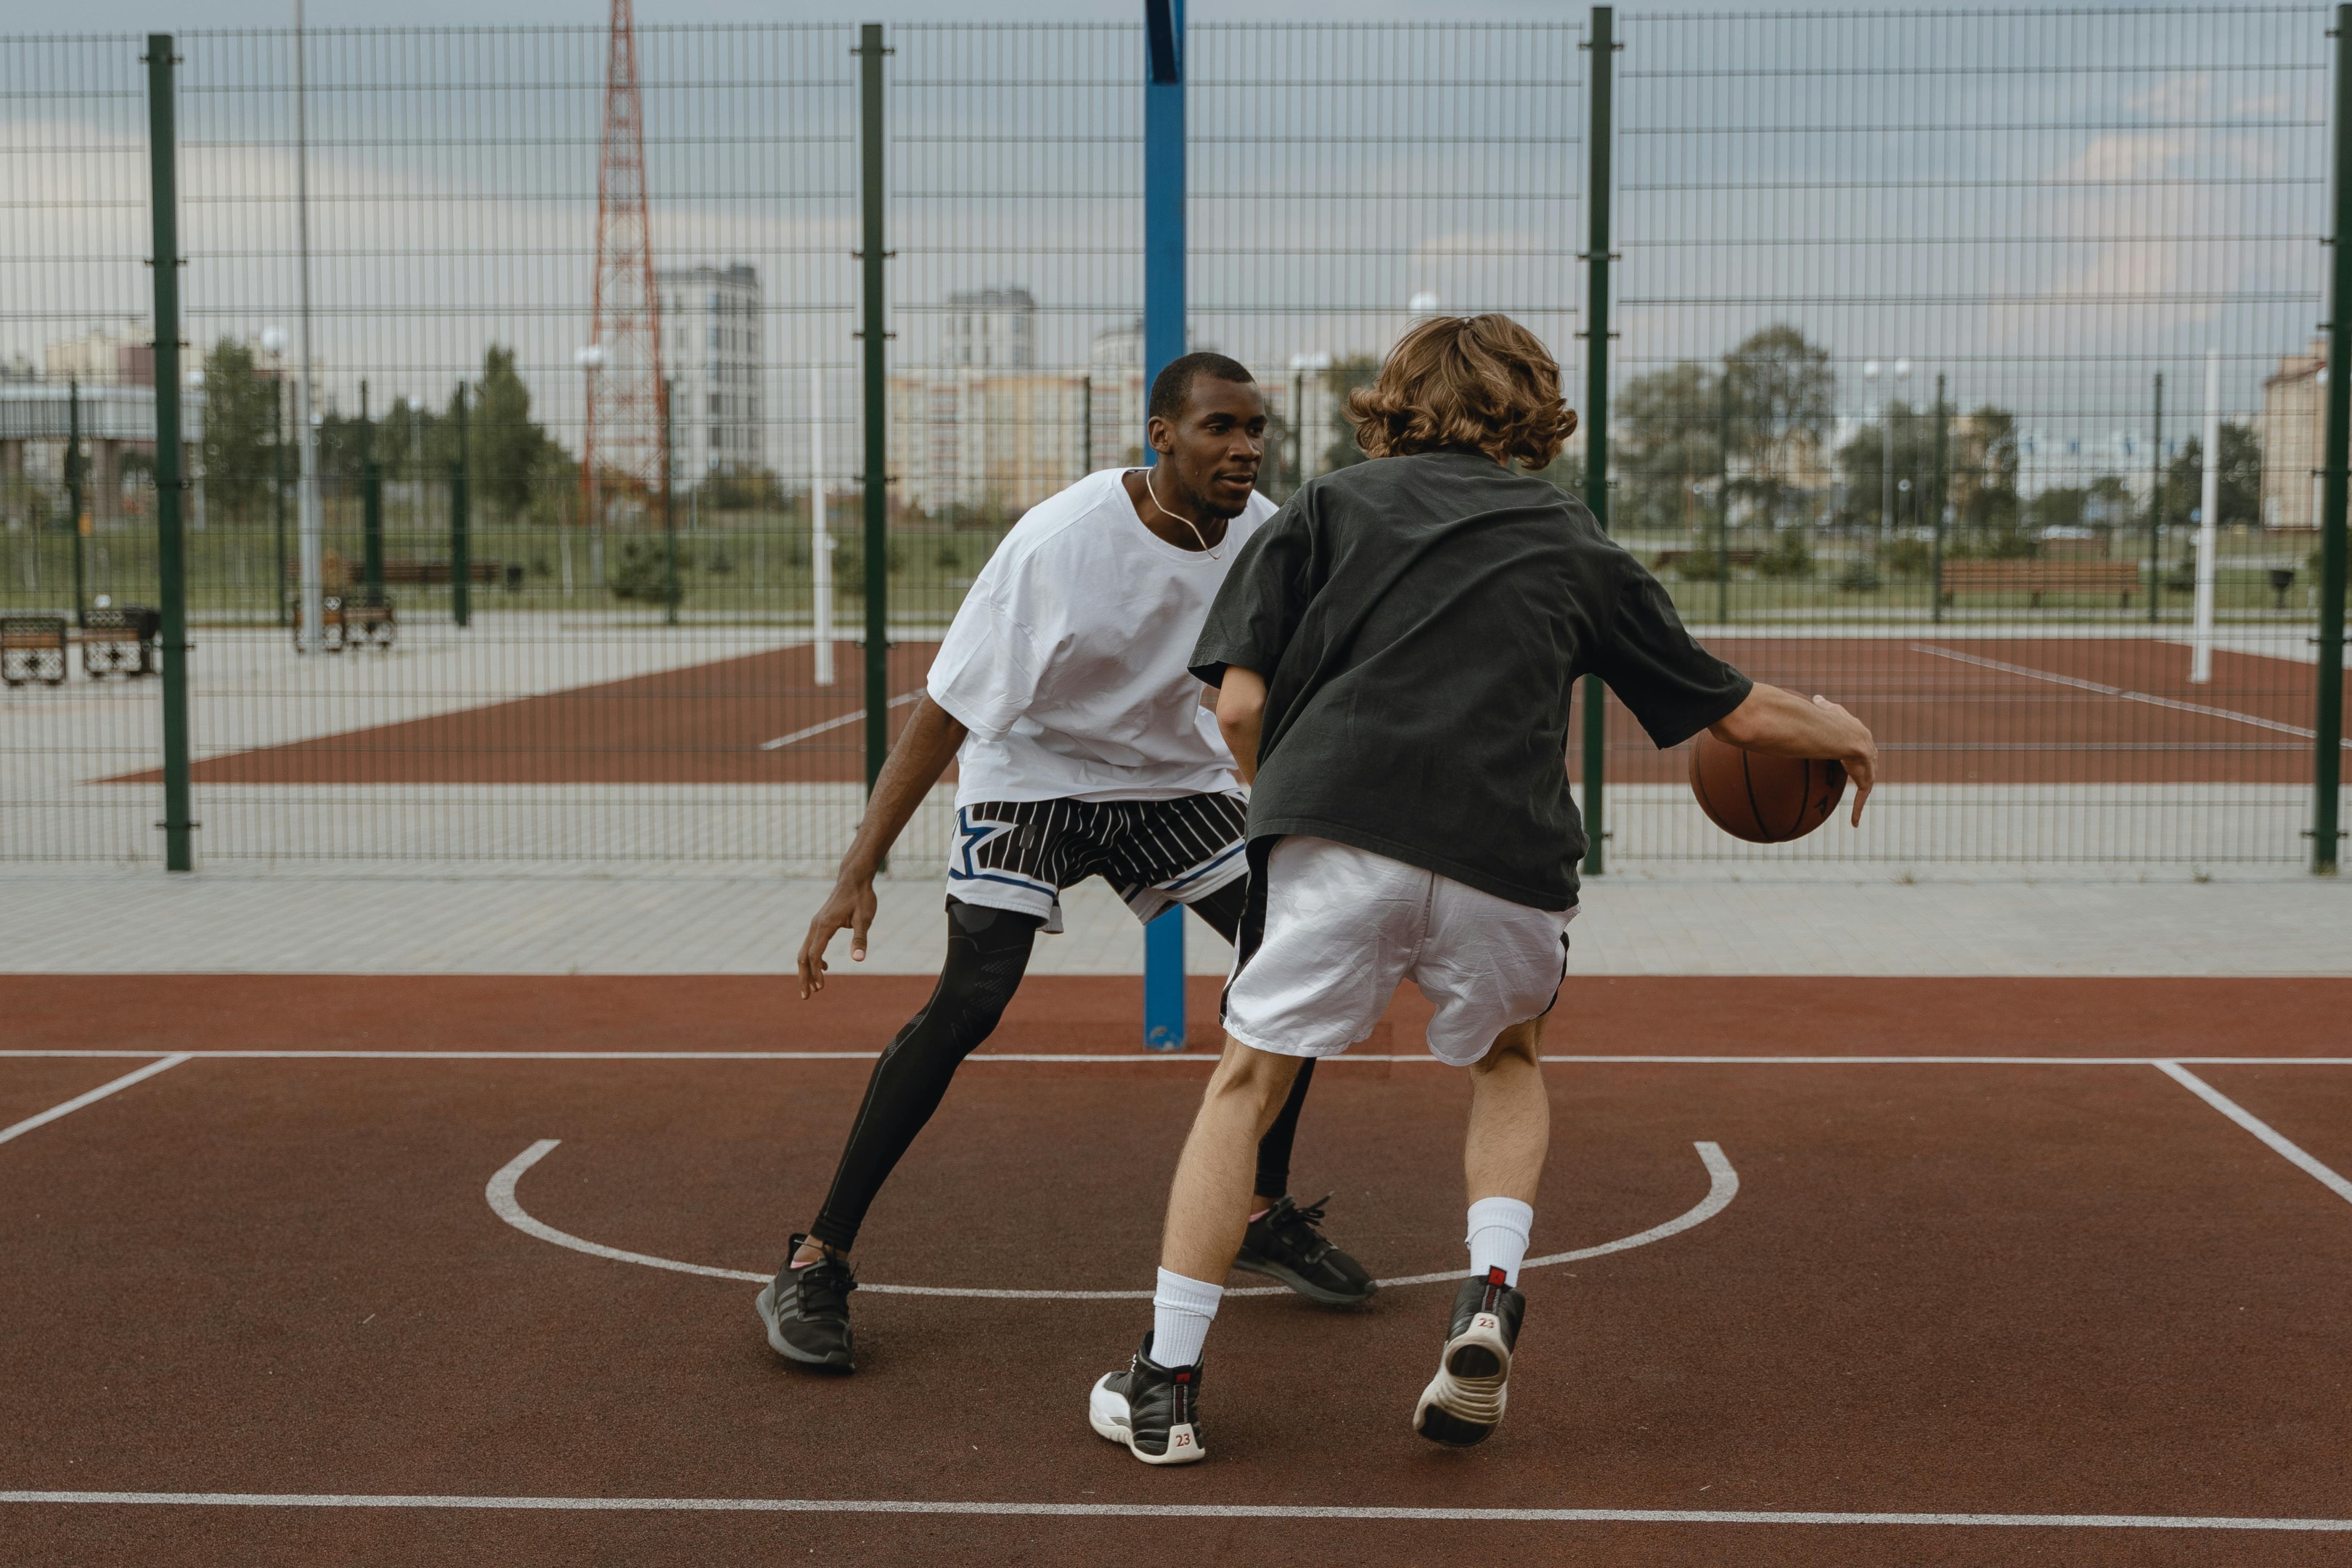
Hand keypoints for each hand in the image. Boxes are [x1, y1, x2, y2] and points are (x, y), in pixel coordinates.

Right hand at [798, 874, 877, 998]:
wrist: (854, 878)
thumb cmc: (861, 897)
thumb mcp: (865, 919)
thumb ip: (860, 939)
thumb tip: (858, 960)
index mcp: (825, 926)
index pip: (815, 955)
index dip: (816, 973)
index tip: (821, 988)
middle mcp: (815, 925)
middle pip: (803, 956)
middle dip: (804, 977)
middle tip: (806, 997)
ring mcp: (815, 924)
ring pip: (804, 951)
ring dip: (806, 970)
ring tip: (811, 989)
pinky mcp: (819, 923)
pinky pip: (811, 944)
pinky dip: (813, 959)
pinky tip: (824, 967)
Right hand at [1812, 694, 1876, 825]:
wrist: (1841, 735)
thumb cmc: (1830, 721)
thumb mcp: (1826, 711)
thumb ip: (1823, 705)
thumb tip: (1817, 697)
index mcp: (1858, 734)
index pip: (1859, 741)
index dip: (1855, 748)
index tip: (1850, 754)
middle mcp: (1867, 749)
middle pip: (1868, 761)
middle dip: (1865, 769)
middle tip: (1859, 777)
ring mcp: (1869, 765)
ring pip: (1867, 779)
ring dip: (1863, 788)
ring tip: (1859, 802)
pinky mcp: (1866, 778)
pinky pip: (1862, 797)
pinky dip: (1858, 809)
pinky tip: (1854, 823)